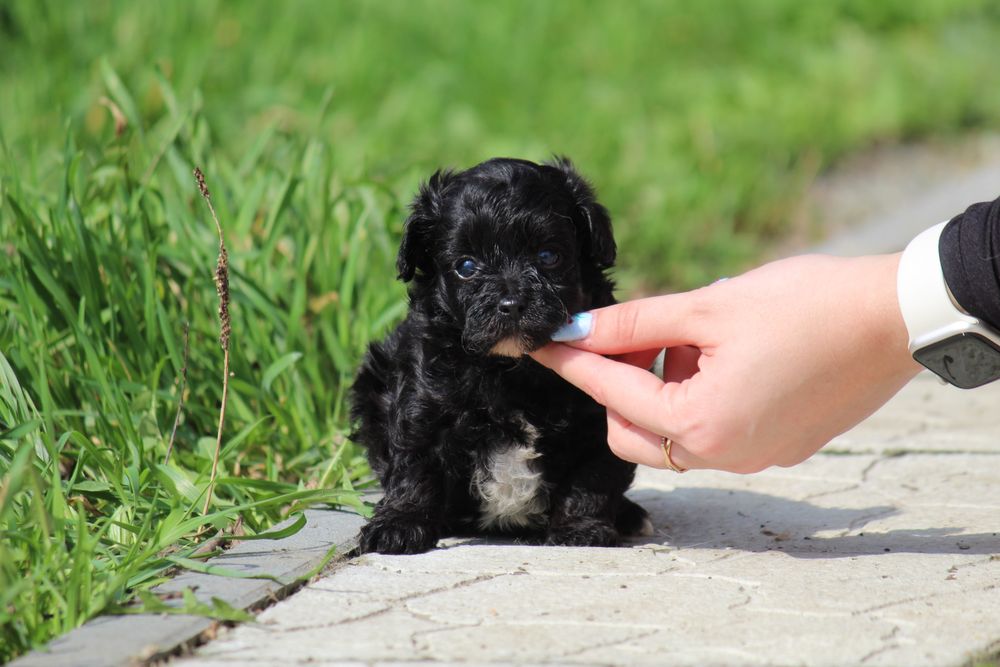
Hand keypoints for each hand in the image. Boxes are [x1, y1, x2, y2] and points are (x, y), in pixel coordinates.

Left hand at [530, 253, 920, 472]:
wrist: (896, 316)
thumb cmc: (806, 303)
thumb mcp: (710, 307)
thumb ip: (636, 323)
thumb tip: (579, 329)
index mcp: (702, 422)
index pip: (611, 392)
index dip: (571, 362)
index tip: (539, 344)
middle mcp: (726, 454)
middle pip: (633, 431)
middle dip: (618, 384)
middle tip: (633, 337)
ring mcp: (755, 457)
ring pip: (672, 434)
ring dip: (660, 390)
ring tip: (693, 340)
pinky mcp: (779, 447)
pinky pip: (714, 431)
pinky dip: (698, 398)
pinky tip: (722, 357)